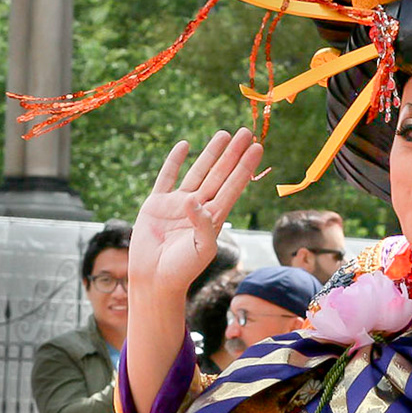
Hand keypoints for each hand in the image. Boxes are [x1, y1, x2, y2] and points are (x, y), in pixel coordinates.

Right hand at [129, 129, 262, 296]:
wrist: (154, 279)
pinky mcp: (156, 204)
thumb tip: (194, 199)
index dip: (245, 168)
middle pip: (220, 175)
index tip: (257, 149)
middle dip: (233, 154)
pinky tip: (184, 145)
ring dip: (211, 153)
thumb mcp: (201, 249)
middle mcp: (198, 208)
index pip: (233, 187)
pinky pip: (167, 177)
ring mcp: (177, 204)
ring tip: (224, 134)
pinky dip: (174, 161)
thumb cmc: (182, 270)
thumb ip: (202, 224)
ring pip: (198, 172)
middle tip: (246, 133)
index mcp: (213, 218)